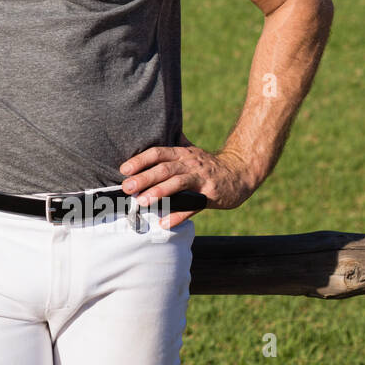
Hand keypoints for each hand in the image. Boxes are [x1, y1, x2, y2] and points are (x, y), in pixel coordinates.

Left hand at [119, 136, 259, 228]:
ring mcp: (201, 179)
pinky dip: (178, 215)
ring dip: (159, 193)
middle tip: (126, 187)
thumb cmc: (208, 164)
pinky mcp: (211, 195)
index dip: (140, 160)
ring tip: (142, 202)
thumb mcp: (191, 151)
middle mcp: (190, 164)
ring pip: (178, 184)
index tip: (124, 169)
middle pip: (164, 169)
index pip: (158, 153)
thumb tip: (147, 142)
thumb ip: (171, 148)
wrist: (240, 172)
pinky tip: (164, 223)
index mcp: (182, 153)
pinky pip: (193, 206)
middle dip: (144, 178)